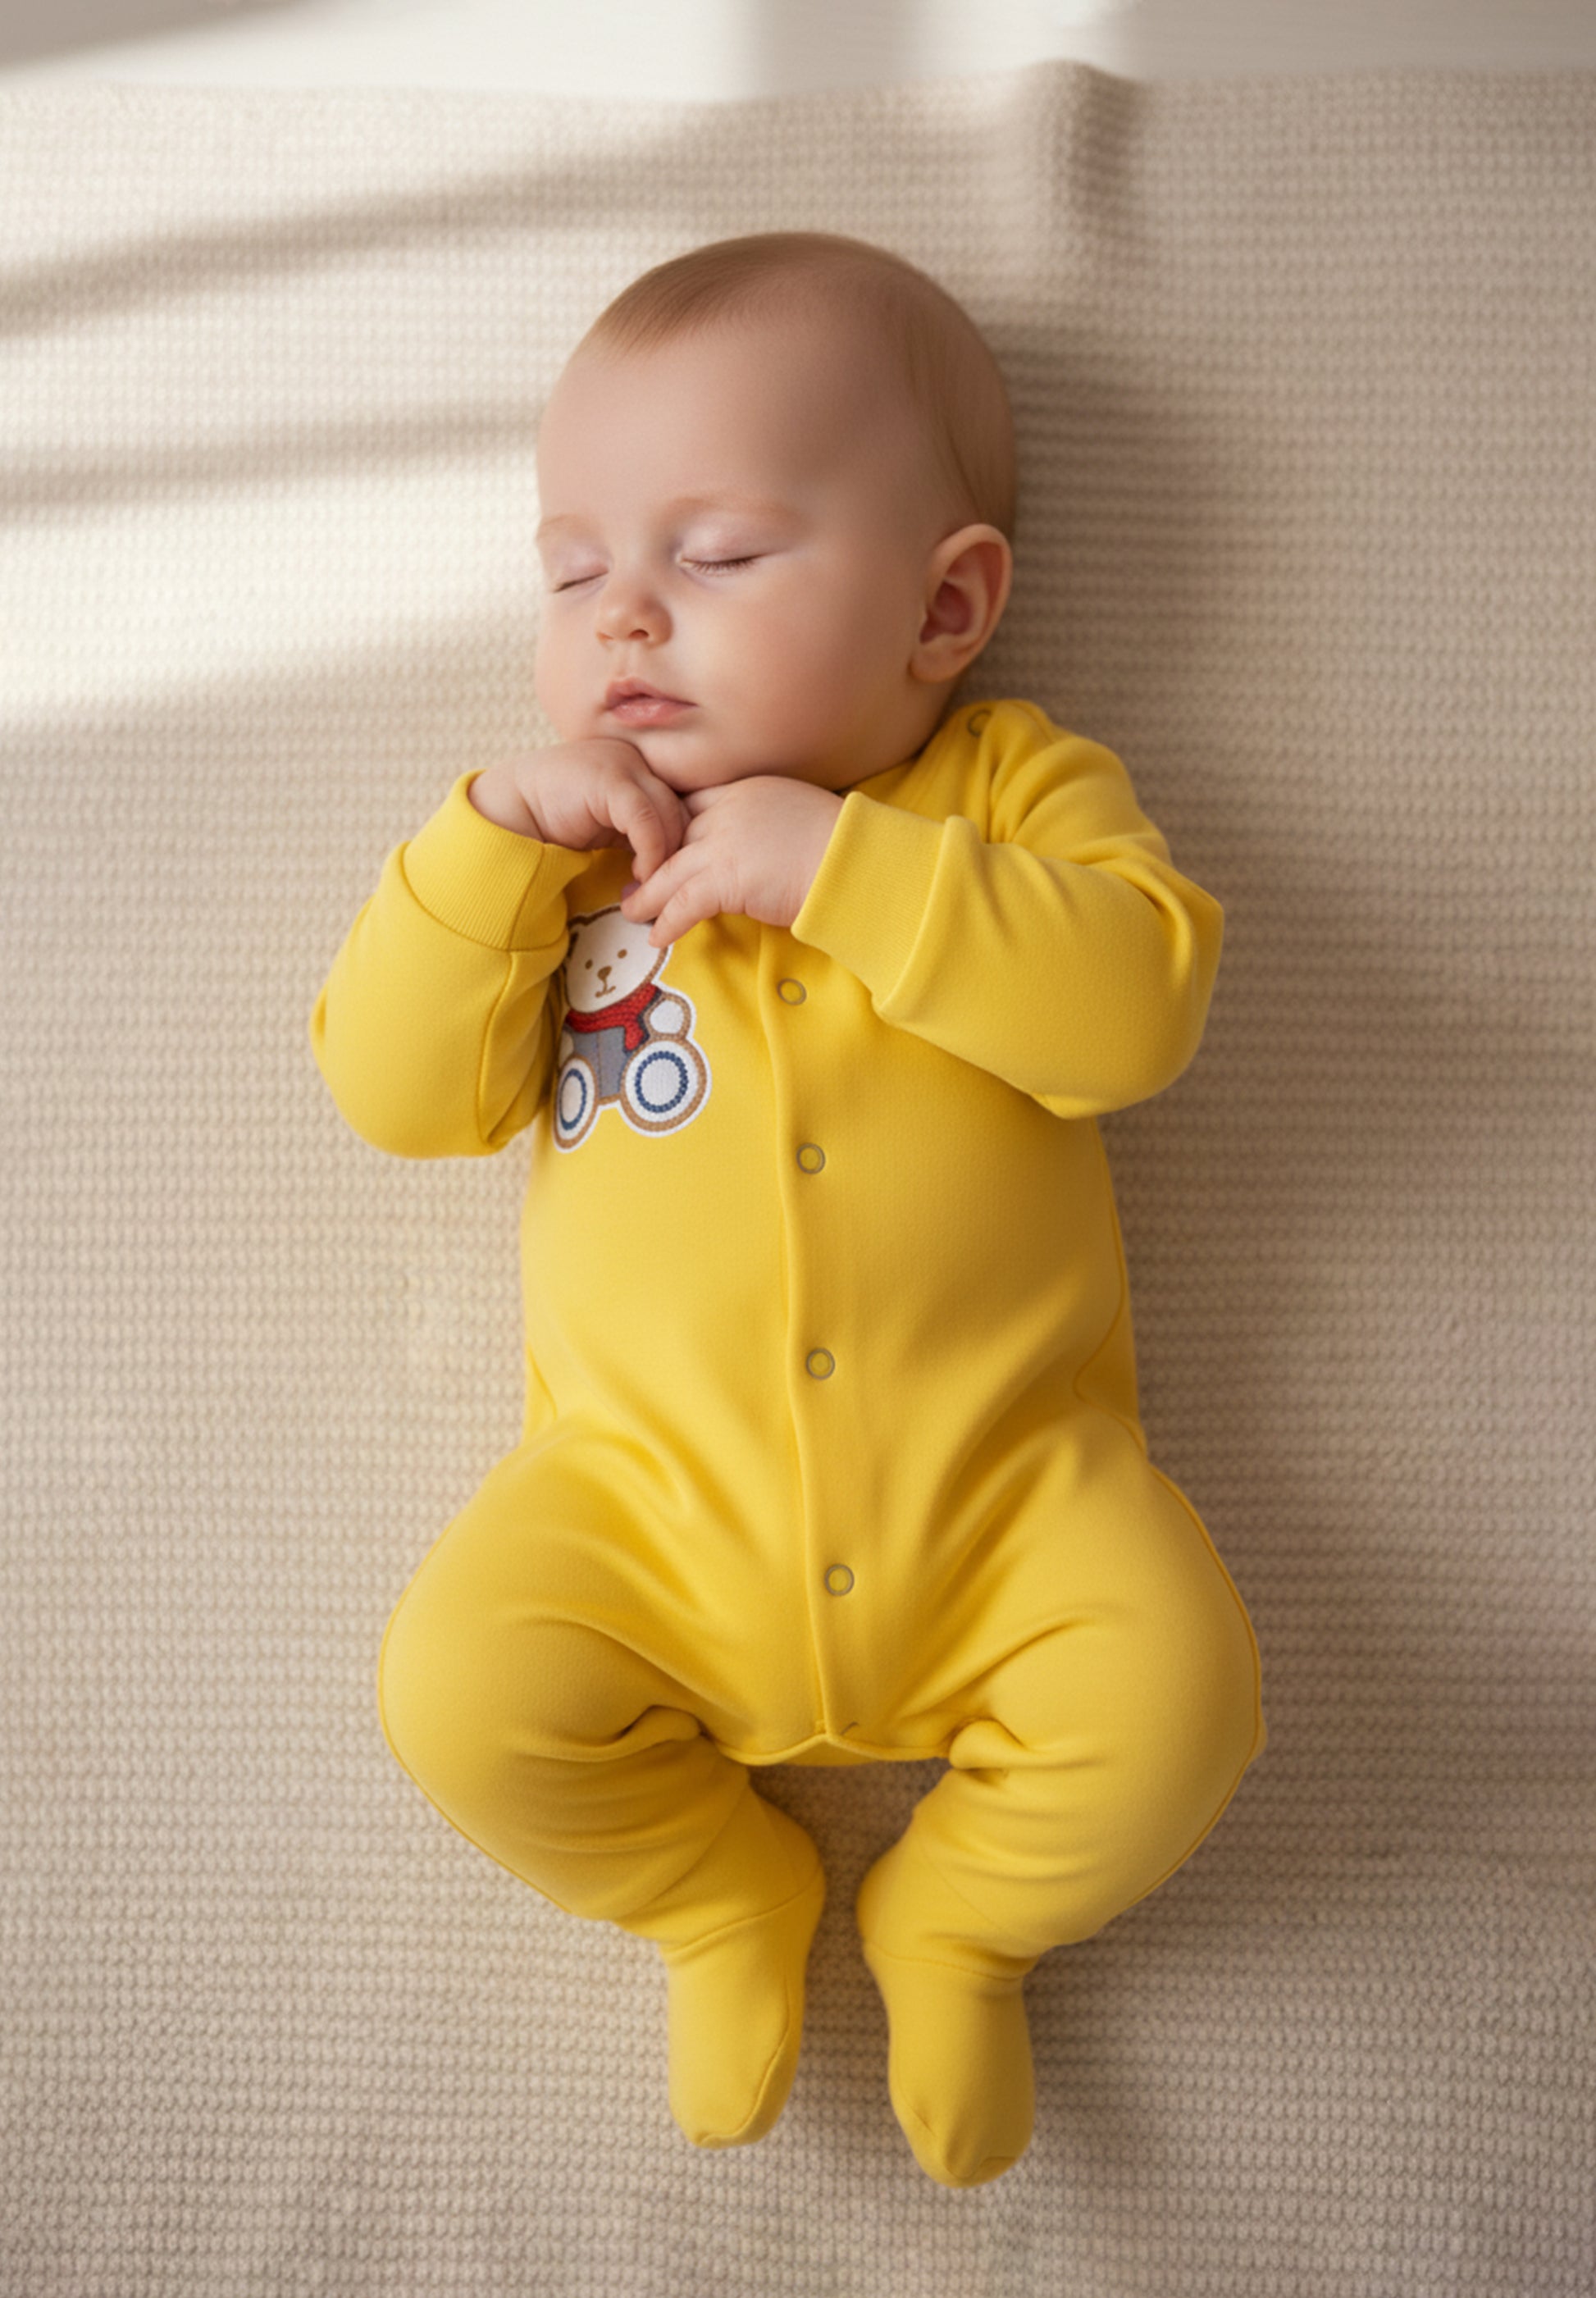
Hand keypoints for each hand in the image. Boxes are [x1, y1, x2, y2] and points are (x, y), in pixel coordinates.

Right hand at [468, 738, 688, 880]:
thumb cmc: (558, 822)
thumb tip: (675, 864)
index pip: (683, 805)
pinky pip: (646, 821)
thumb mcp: (609, 825)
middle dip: (680, 852)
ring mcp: (625, 764)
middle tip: (668, 888)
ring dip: (666, 857)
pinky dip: (650, 853)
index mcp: (639, 767)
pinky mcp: (611, 780)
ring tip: (651, 886)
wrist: (510, 810)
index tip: (675, 878)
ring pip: (670, 814)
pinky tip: (639, 876)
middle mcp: (637, 760)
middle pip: (683, 809)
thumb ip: (640, 832)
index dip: (685, 844)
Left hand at [620, 775, 845, 946]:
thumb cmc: (842, 846)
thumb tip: (764, 850)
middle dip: (648, 860)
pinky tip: (657, 939)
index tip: (656, 844)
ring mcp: (724, 844)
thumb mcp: (800, 818)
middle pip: (671, 835)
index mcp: (746, 791)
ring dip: (646, 896)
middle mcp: (728, 811)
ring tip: (631, 912)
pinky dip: (667, 922)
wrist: (855, 860)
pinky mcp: (727, 879)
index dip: (670, 827)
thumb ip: (771, 826)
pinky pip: (683, 903)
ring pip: (668, 871)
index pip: (692, 804)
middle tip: (633, 878)